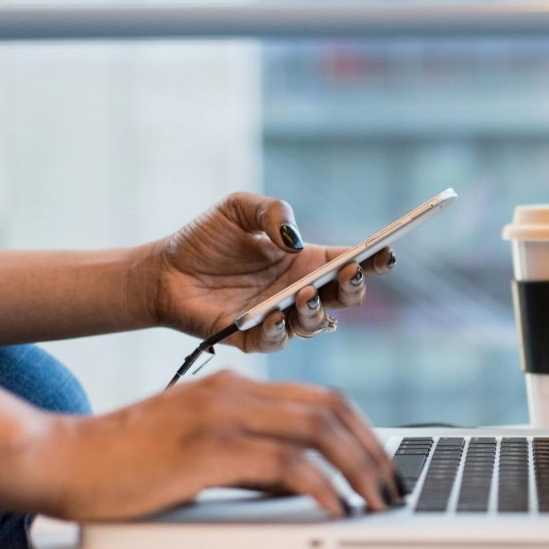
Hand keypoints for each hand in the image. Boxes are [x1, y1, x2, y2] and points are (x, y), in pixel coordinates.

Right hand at [40, 371, 399, 520]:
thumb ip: (252, 456)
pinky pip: (285, 464)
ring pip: (318, 430)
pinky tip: (335, 507)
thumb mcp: (201, 448)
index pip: (322, 397)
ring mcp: (222, 416)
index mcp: (237, 386)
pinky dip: (320, 486)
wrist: (63, 458)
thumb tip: (303, 482)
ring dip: (358, 468)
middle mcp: (236, 392)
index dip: (363, 429)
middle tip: (391, 486)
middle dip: (373, 449)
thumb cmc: (127, 461)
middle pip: (331, 409)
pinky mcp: (208, 449)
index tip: (382, 463)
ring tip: (375, 500)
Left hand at [147, 192, 396, 351]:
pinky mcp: (252, 338)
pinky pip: (276, 341)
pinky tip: (274, 314)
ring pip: (316, 324)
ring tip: (305, 293)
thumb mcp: (238, 208)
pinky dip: (279, 330)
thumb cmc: (204, 239)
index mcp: (306, 261)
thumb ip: (271, 211)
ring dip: (317, 310)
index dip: (373, 259)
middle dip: (354, 287)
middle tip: (349, 272)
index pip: (350, 262)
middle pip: (345, 298)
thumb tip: (294, 239)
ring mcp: (279, 317)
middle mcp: (299, 291)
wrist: (162, 271)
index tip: (386, 252)